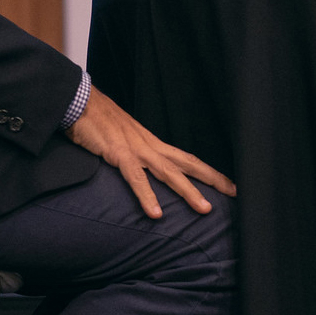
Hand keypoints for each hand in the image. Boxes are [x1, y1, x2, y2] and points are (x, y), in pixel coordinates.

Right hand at [67, 87, 235, 216]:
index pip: (188, 160)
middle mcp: (150, 146)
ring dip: (188, 192)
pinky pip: (136, 178)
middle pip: (189, 164)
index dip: (209, 172)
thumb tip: (143, 174)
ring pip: (169, 173)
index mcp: (153, 144)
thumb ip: (134, 157)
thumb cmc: (98, 122)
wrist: (80, 101)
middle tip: (235, 194)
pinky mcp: (118, 154)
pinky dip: (147, 196)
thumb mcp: (123, 141)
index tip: (229, 185)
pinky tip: (156, 214)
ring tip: (205, 209)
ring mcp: (136, 150)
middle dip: (213, 180)